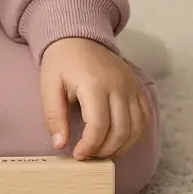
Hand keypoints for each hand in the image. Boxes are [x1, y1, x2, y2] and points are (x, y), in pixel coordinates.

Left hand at [39, 37, 153, 160]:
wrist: (78, 37)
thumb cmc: (61, 63)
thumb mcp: (49, 86)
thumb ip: (53, 116)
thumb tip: (60, 145)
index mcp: (93, 83)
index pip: (98, 125)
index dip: (89, 146)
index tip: (78, 155)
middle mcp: (118, 85)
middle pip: (120, 131)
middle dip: (104, 150)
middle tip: (89, 156)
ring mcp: (131, 86)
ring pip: (136, 129)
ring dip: (121, 147)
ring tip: (102, 151)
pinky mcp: (138, 88)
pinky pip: (144, 118)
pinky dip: (134, 135)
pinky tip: (118, 140)